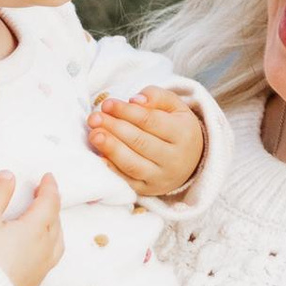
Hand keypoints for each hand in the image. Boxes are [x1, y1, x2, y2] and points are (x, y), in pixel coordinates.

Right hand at [0, 173, 63, 285]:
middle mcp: (44, 250)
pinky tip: (39, 247)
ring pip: (57, 242)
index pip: (50, 203)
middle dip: (52, 205)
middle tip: (44, 194)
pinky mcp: (33, 284)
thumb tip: (9, 175)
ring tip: (45, 219)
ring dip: (54, 226)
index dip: (50, 187)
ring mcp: (41, 269)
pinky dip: (50, 244)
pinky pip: (50, 258)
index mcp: (35, 230)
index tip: (47, 177)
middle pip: (56, 222)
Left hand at [87, 89, 206, 201]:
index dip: (126, 112)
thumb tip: (134, 100)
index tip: (107, 104)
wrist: (191, 161)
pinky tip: (99, 157)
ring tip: (94, 135)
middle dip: (114, 128)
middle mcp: (175, 158)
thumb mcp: (175, 107)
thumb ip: (156, 96)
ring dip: (110, 148)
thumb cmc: (176, 128)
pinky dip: (111, 169)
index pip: (150, 121)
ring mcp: (161, 177)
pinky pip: (127, 181)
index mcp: (183, 133)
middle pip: (140, 142)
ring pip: (132, 163)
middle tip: (94, 118)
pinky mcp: (148, 190)